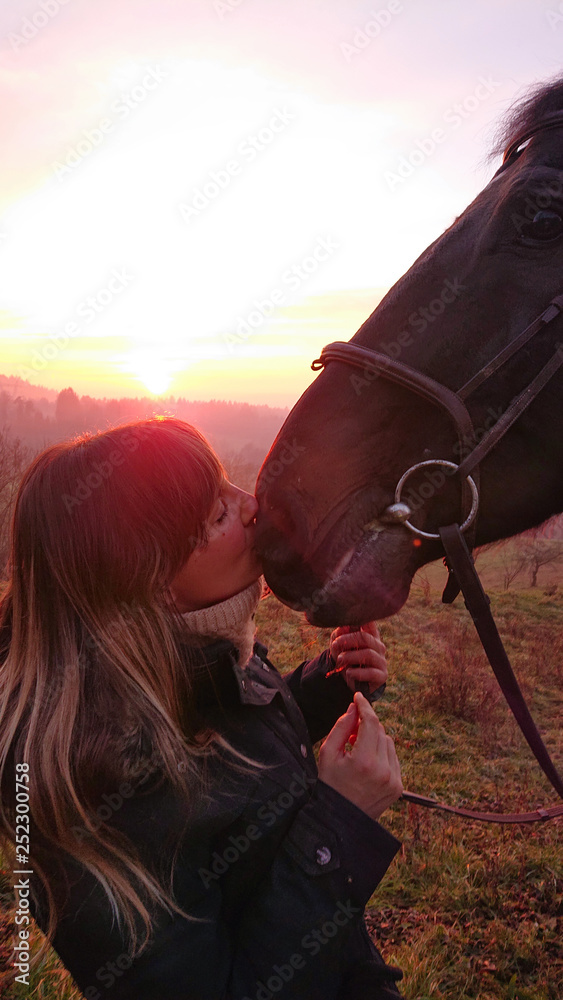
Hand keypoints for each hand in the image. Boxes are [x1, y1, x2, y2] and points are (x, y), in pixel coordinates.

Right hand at [317, 692, 402, 820]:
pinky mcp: (398, 787)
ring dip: (375, 739)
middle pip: (380, 731)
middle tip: (351, 730)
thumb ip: (341, 727)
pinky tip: (367, 762)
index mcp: (365, 762)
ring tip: (357, 749)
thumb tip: (354, 707)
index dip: (365, 707)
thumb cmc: (329, 785)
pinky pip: (393, 758)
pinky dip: (382, 754)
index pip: (371, 723)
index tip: (358, 697)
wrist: (339, 821)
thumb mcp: (328, 754)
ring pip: (388, 743)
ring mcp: (394, 780)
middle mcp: (384, 771)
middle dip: (366, 725)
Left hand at [329, 622, 386, 694]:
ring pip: (368, 654)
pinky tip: (348, 672)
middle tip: (335, 644)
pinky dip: (357, 672)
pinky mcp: (382, 675)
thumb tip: (342, 626)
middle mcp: (379, 646)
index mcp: (370, 636)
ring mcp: (382, 661)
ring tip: (340, 659)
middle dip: (348, 640)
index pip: (370, 623)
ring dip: (350, 656)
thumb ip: (339, 634)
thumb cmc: (345, 658)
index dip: (360, 620)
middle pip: (366, 638)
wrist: (349, 680)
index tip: (348, 622)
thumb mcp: (338, 645)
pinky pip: (372, 672)